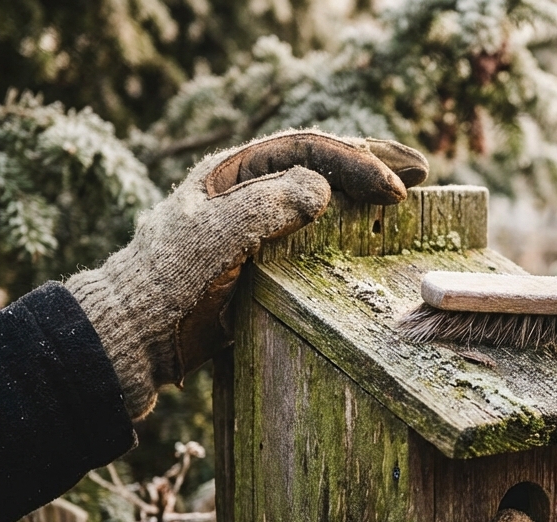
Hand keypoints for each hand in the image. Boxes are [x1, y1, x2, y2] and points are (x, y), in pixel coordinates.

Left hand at [66, 130, 428, 418]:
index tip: (396, 191)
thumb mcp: (213, 241)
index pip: (308, 151)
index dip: (357, 164)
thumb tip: (321, 189)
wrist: (135, 335)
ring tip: (407, 193)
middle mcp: (248, 189)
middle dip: (371, 162)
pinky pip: (315, 232)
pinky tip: (372, 237)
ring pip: (321, 193)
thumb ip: (264, 209)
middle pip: (320, 162)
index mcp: (233, 173)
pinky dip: (349, 227)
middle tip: (421, 171)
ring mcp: (257, 224)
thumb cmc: (167, 286)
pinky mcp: (263, 259)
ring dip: (364, 190)